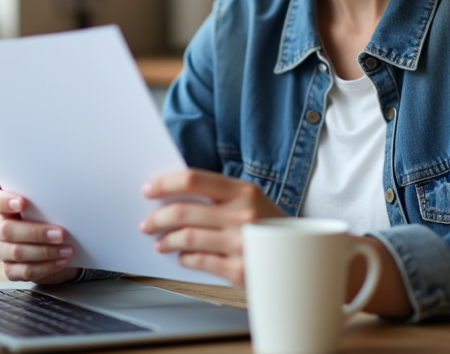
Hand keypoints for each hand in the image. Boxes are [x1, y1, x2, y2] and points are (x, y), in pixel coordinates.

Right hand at [0, 190, 78, 283]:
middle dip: (36, 233)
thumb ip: (43, 203)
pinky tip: (61, 261)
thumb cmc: (46, 218)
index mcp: (1, 208)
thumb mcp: (43, 206)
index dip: (4, 202)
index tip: (22, 203)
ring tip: (66, 250)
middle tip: (60, 234)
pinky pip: (26, 271)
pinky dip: (47, 267)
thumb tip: (60, 201)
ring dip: (46, 252)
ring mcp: (2, 250)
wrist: (54, 243)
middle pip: (7, 230)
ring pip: (17, 252)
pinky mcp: (10, 270)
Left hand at [138, 168, 285, 286]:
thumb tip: (172, 195)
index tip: (148, 190)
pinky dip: (184, 258)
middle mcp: (242, 214)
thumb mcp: (250, 200)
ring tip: (161, 242)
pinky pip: (199, 261)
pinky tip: (181, 257)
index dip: (164, 184)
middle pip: (183, 211)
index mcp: (243, 190)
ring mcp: (241, 243)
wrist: (302, 257)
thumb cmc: (269, 226)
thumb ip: (218, 195)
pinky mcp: (239, 270)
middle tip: (147, 222)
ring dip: (166, 240)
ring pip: (186, 238)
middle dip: (157, 217)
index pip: (193, 179)